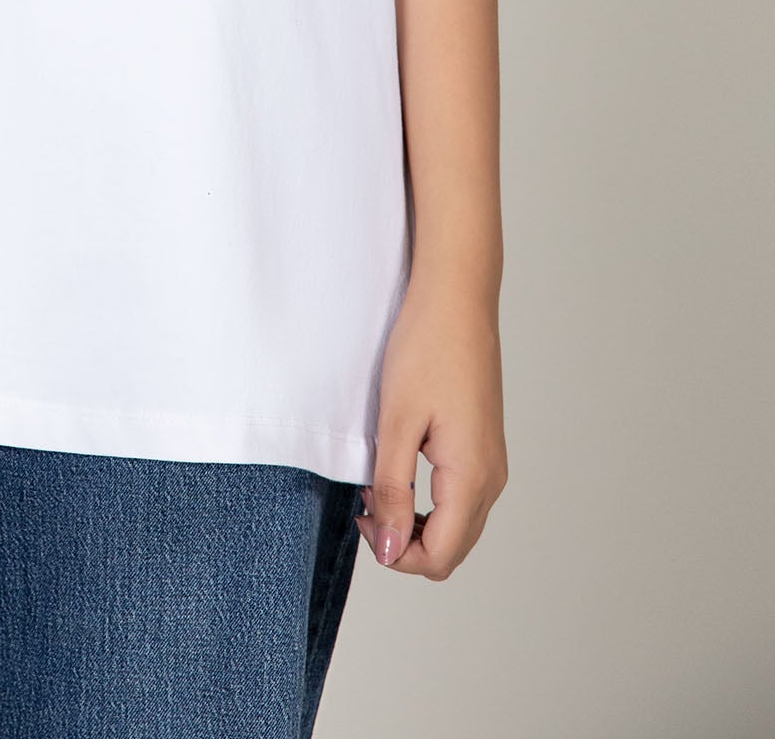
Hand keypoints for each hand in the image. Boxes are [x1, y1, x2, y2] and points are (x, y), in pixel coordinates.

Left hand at [354, 271, 508, 578]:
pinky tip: (401, 468)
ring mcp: (492, 463)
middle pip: (451, 549)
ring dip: (417, 521)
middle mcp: (492, 478)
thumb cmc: (426, 348)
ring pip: (458, 526)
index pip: (438, 557)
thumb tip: (388, 549)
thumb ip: (391, 490)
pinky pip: (462, 498)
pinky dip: (430, 501)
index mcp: (472, 477)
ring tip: (379, 483)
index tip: (361, 516)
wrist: (457, 298)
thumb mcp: (396, 422)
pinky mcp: (485, 447)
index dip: (394, 553)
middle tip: (366, 502)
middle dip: (404, 541)